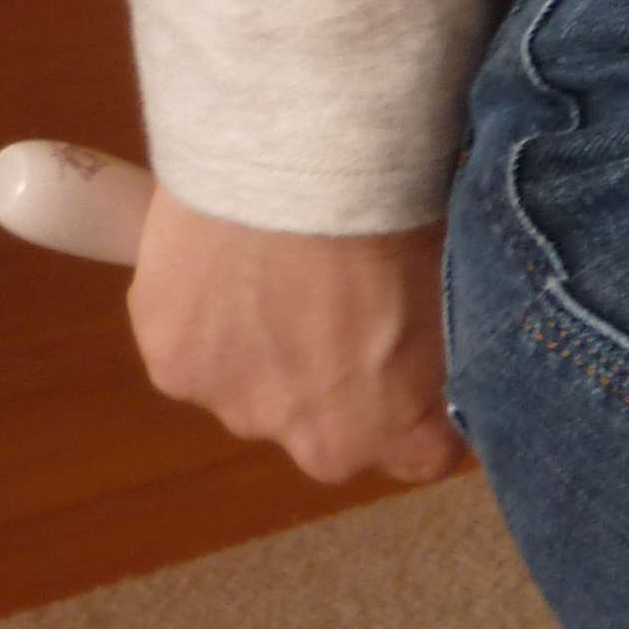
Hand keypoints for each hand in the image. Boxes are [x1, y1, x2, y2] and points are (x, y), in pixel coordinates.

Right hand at [127, 196, 469, 484]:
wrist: (303, 173)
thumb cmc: (403, 224)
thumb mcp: (456, 296)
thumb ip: (444, 352)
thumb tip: (444, 355)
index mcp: (399, 434)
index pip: (421, 455)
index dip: (423, 414)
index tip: (421, 374)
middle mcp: (315, 443)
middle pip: (329, 430)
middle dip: (334, 386)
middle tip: (336, 308)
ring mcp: (235, 407)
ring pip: (252, 390)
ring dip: (261, 352)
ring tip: (270, 275)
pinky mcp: (171, 366)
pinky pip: (193, 351)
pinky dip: (203, 319)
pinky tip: (219, 264)